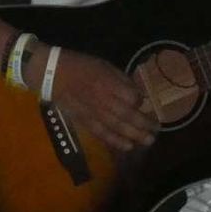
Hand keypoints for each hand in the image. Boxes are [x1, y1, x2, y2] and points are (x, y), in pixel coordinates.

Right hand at [35, 48, 158, 151]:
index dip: (141, 102)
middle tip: (157, 130)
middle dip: (144, 123)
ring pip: (117, 127)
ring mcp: (94, 112)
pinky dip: (116, 141)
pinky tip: (128, 146)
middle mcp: (103, 99)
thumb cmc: (82, 66)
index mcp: (108, 83)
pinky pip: (102, 134)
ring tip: (148, 141)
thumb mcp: (105, 65)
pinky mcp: (85, 121)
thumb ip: (121, 80)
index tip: (146, 103)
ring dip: (135, 135)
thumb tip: (137, 94)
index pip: (131, 97)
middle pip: (127, 115)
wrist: (53, 74)